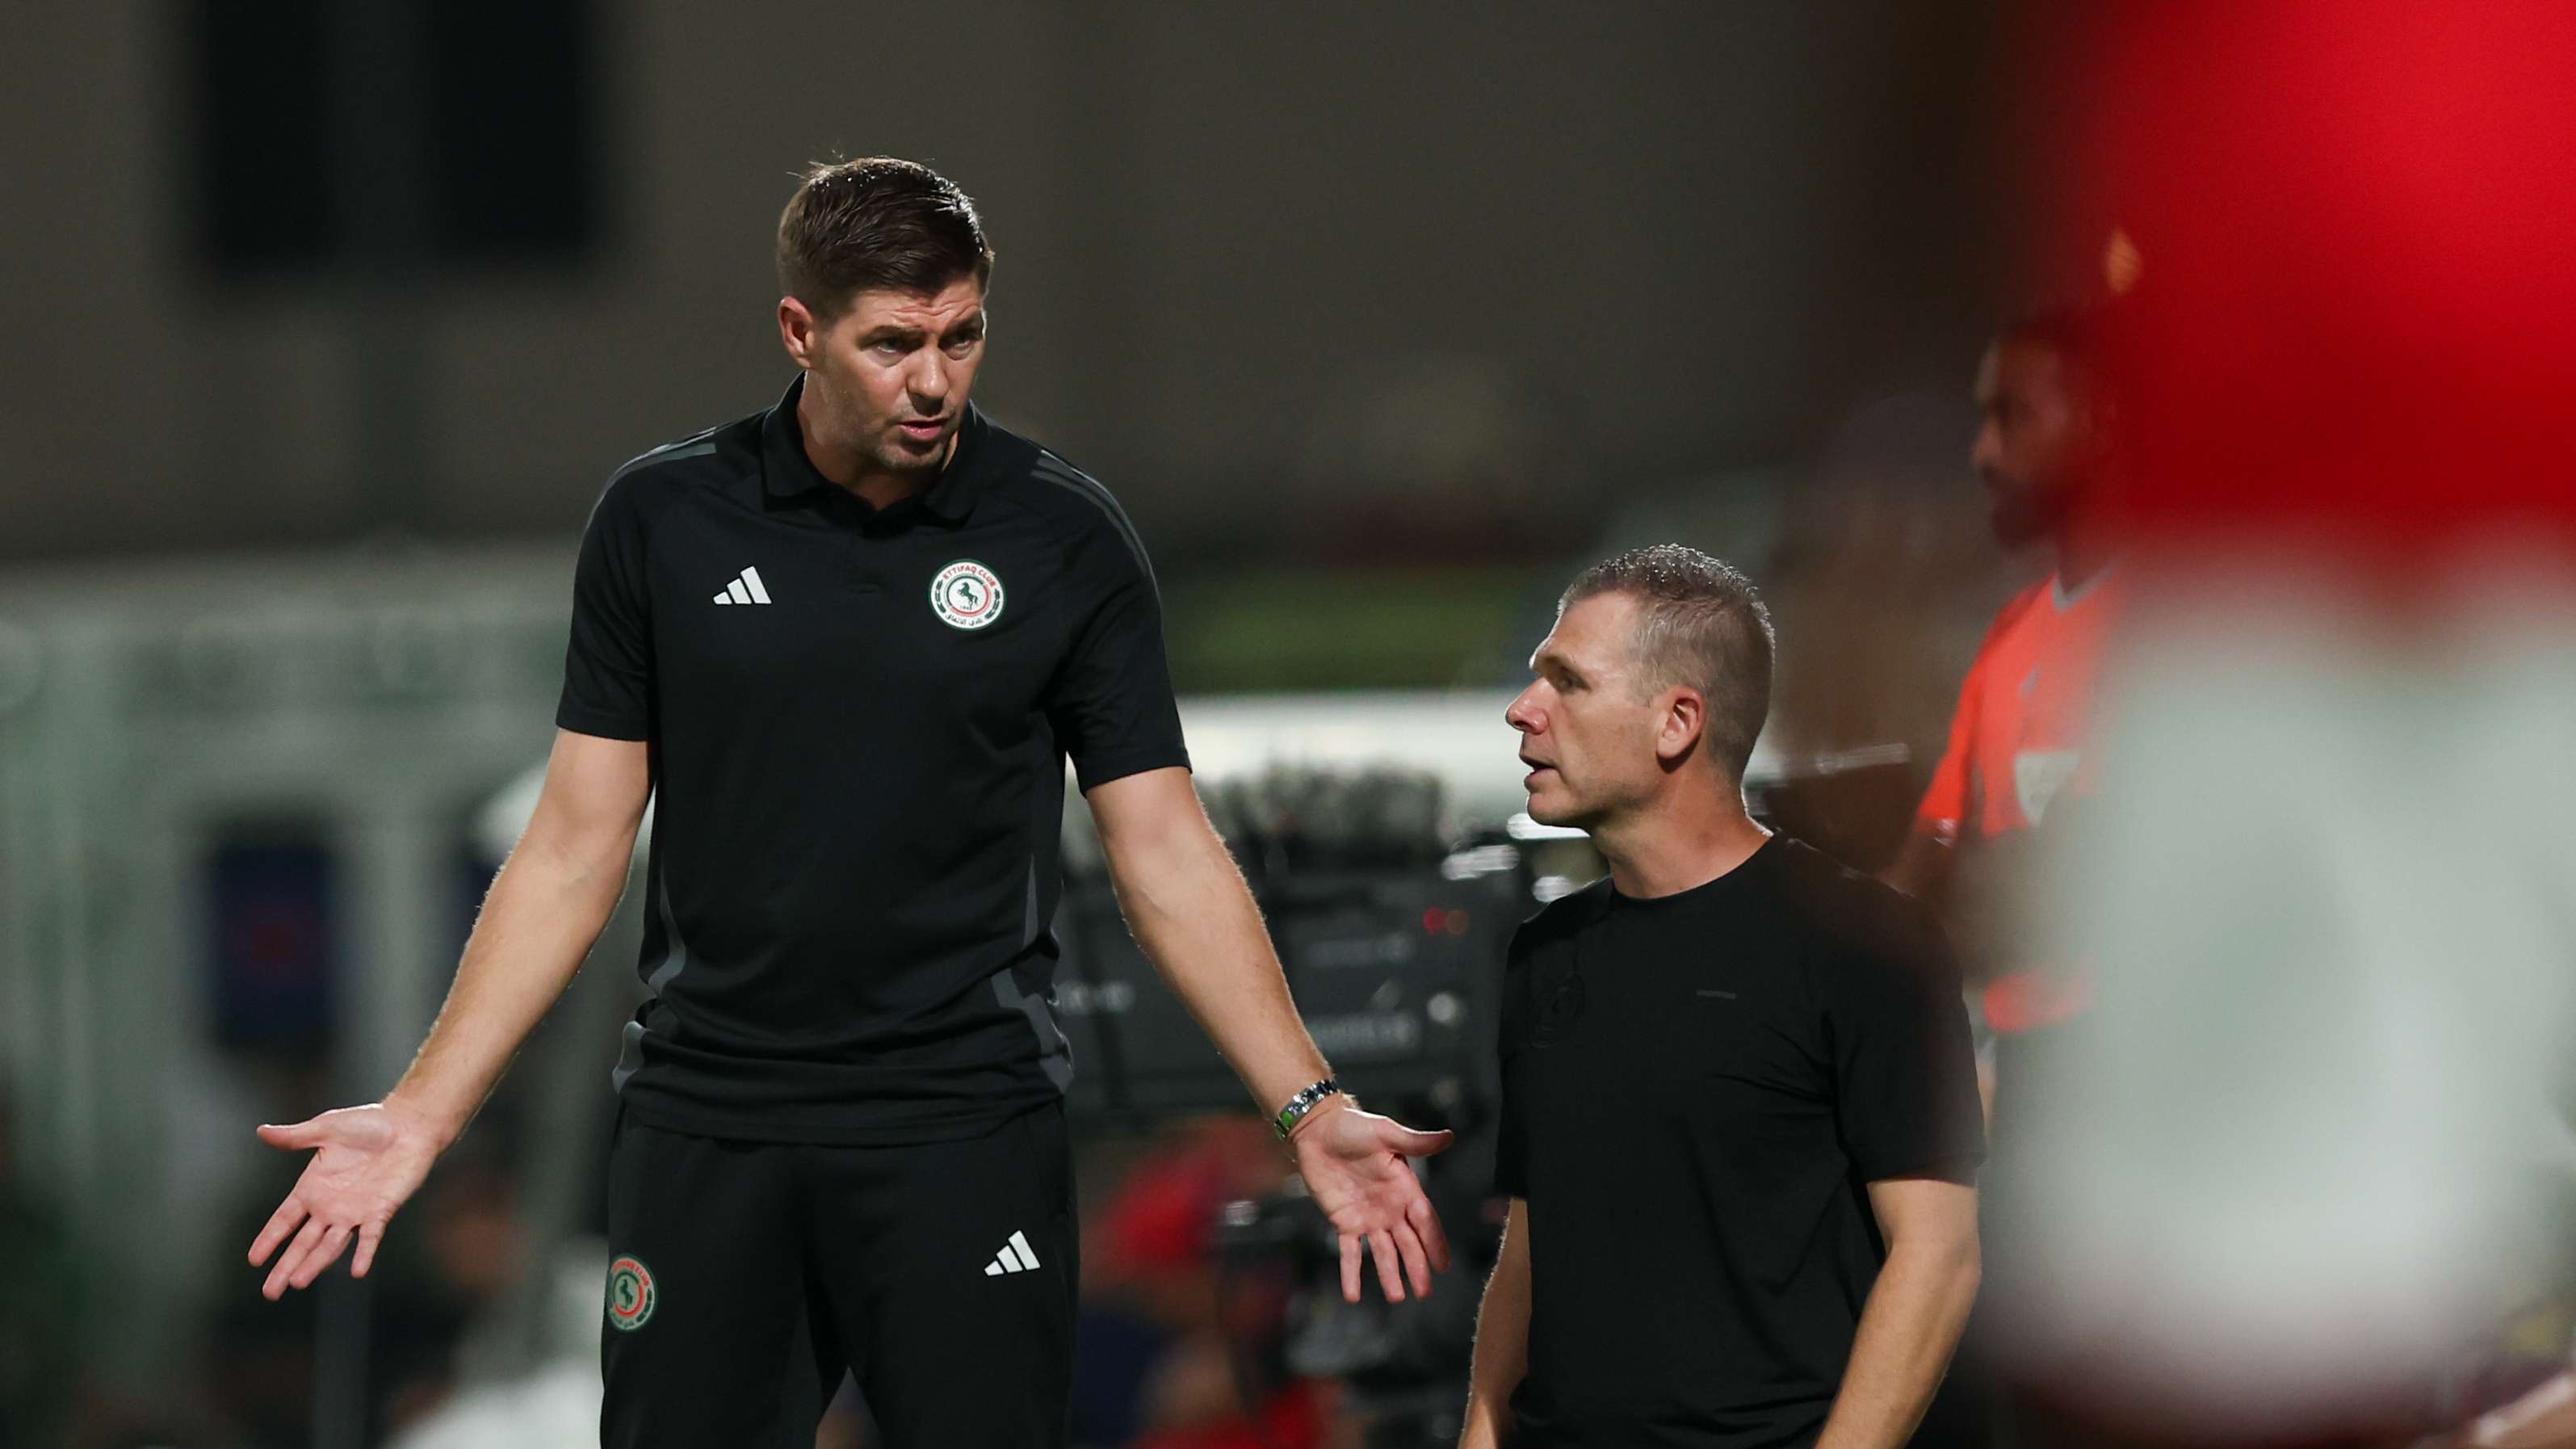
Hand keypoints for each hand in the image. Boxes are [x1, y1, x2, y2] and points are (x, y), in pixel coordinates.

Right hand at [247, 1101, 445, 1299]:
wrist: (408, 1125)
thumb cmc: (368, 1124)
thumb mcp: (326, 1128)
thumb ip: (295, 1136)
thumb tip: (261, 1132)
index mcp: (313, 1188)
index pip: (284, 1219)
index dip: (269, 1239)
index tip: (254, 1260)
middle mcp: (330, 1206)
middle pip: (303, 1242)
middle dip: (286, 1266)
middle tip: (270, 1293)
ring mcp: (354, 1212)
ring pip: (330, 1245)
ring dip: (315, 1264)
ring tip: (297, 1283)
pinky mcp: (380, 1211)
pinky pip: (370, 1237)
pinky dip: (364, 1252)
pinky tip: (357, 1271)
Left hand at [1287, 1098, 1454, 1302]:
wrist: (1318, 1129)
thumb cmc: (1354, 1126)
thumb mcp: (1386, 1133)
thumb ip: (1416, 1142)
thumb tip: (1449, 1136)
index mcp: (1405, 1188)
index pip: (1424, 1220)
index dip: (1434, 1242)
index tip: (1444, 1266)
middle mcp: (1390, 1207)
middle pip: (1407, 1242)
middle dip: (1417, 1267)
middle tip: (1424, 1292)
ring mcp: (1367, 1217)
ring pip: (1382, 1252)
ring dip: (1389, 1275)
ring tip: (1396, 1298)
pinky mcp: (1343, 1221)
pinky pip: (1349, 1251)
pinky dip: (1351, 1273)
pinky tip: (1353, 1294)